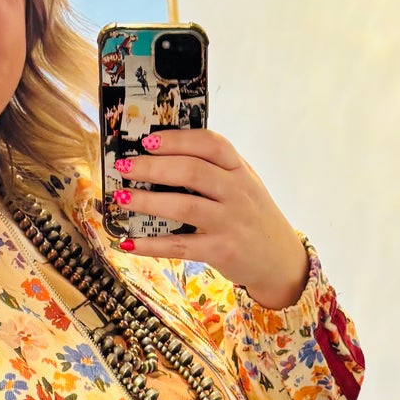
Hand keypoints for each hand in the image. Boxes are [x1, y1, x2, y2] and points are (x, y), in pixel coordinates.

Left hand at [113, 130, 309, 308]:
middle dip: (152, 167)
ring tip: (120, 197)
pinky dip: (151, 244)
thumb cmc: (251, 216)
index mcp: (240, 170)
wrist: (279, 259)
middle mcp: (237, 193)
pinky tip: (128, 242)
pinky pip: (180, 246)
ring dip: (147, 201)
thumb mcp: (242, 185)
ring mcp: (230, 222)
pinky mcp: (222, 251)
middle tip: (124, 166)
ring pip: (183, 206)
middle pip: (191, 172)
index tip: (148, 140)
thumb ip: (214, 169)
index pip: (210, 144)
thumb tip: (161, 156)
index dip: (177, 140)